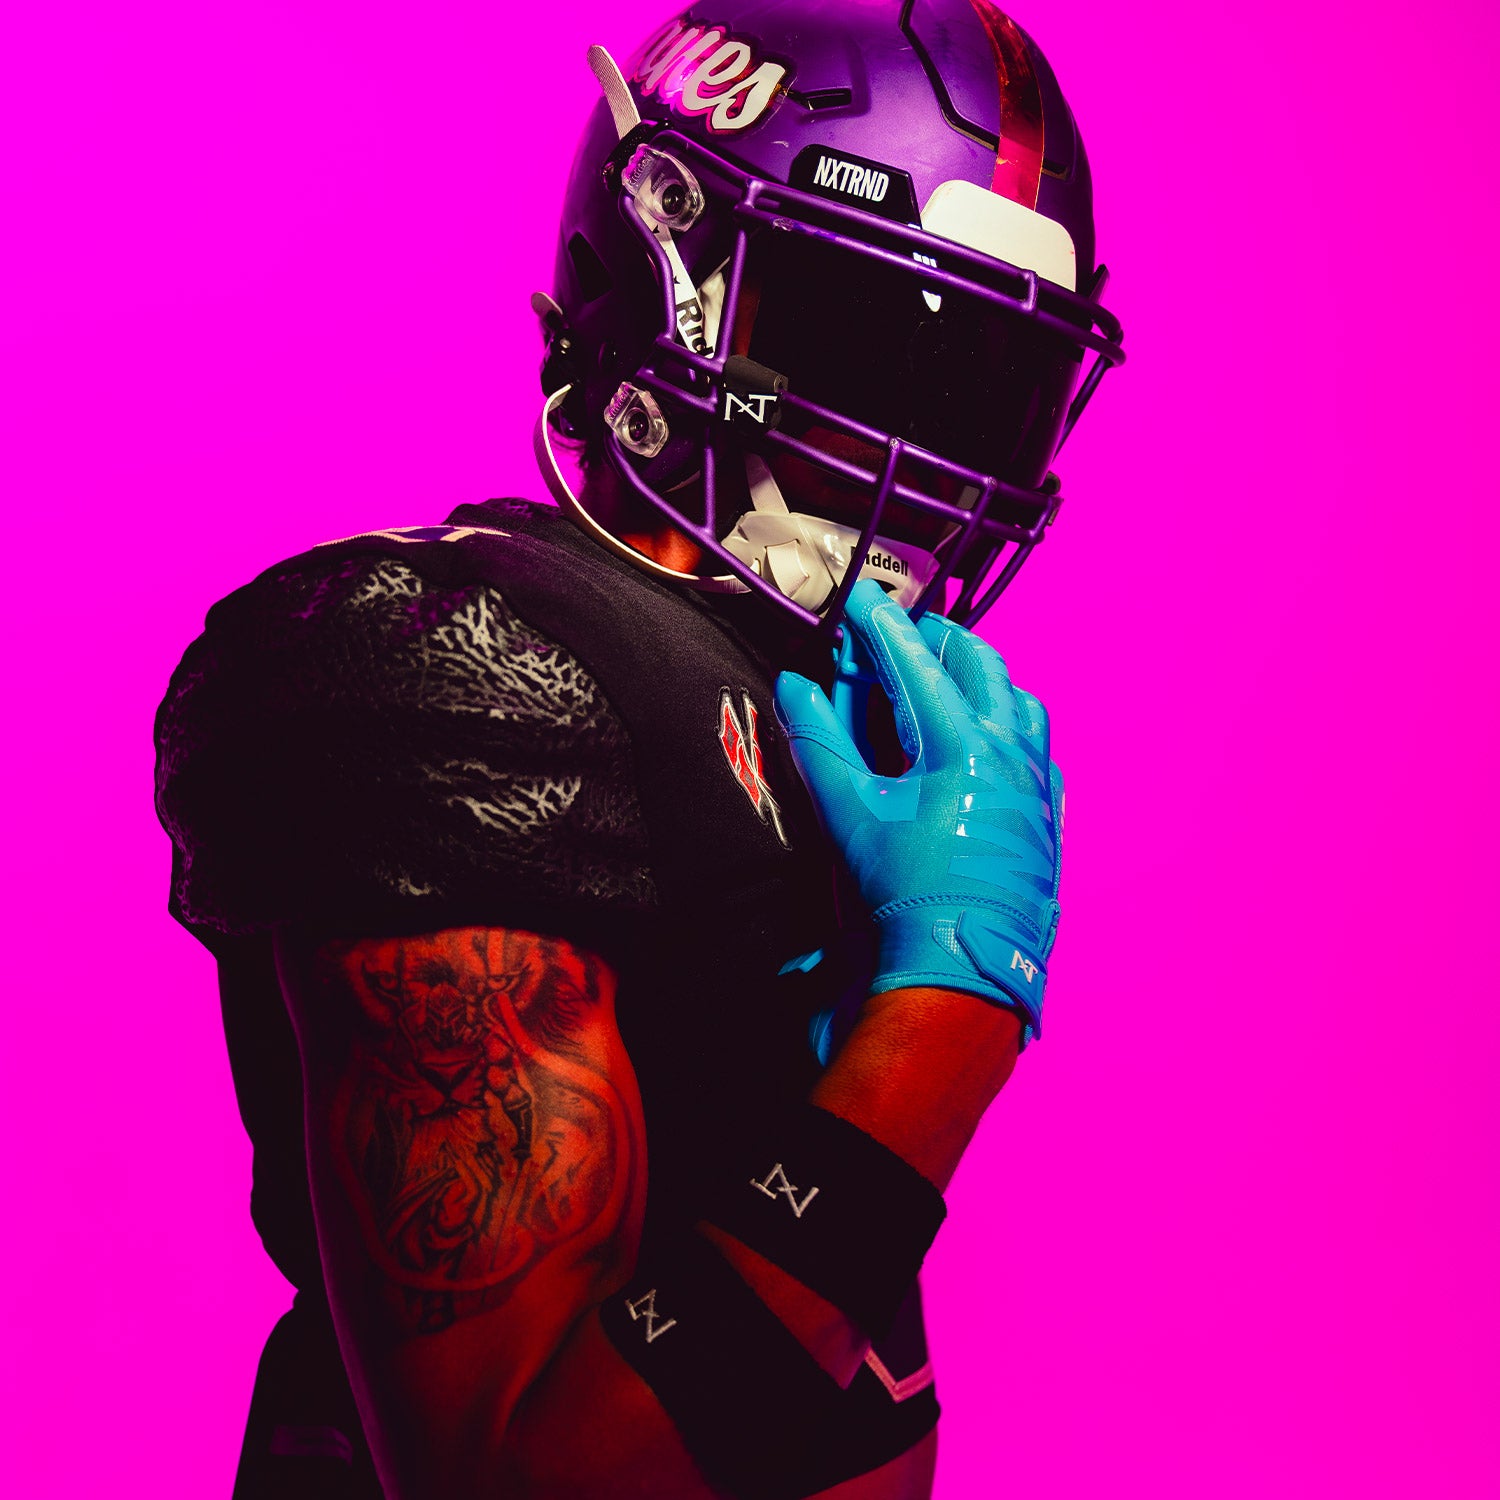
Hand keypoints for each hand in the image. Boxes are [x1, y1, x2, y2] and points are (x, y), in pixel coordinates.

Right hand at [773, 580, 1061, 1040]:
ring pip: (1018, 701)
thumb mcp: (849, 812)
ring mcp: (1036, 781)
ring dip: (981, 677)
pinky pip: (1037, 746)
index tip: (862, 597)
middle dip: (937, 640)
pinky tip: (987, 736)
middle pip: (978, 665)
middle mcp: (1008, 751)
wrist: (962, 960)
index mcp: (959, 743)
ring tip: (945, 676)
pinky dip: (1008, 723)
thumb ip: (820, 742)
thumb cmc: (905, 889)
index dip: (882, 626)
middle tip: (901, 632)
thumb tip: (797, 687)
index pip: (915, 662)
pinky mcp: (1047, 812)